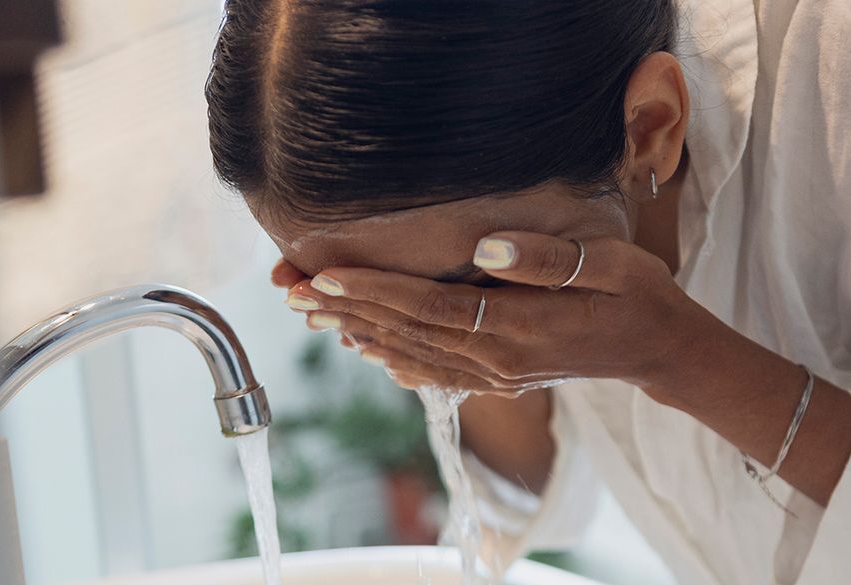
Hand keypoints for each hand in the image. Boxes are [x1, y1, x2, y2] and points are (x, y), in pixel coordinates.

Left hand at [276, 233, 712, 398]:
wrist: (655, 346)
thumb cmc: (634, 295)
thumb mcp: (606, 264)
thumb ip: (544, 258)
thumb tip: (485, 247)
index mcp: (516, 328)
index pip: (428, 307)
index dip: (374, 291)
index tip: (324, 276)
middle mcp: (496, 358)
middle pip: (406, 332)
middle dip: (346, 310)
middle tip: (291, 293)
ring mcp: (494, 372)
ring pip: (411, 353)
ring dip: (358, 332)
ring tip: (312, 315)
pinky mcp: (497, 376)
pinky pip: (434, 373)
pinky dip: (394, 361)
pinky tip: (368, 350)